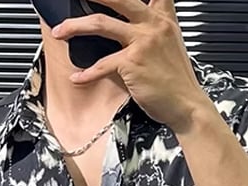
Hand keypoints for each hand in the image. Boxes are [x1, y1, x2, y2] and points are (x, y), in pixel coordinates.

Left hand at [50, 0, 210, 132]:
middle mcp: (152, 24)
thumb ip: (153, 28)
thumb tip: (131, 25)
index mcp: (162, 17)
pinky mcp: (132, 63)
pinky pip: (102, 65)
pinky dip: (86, 73)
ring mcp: (142, 42)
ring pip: (101, 23)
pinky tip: (77, 78)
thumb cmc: (176, 81)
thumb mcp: (170, 44)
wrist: (186, 105)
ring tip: (60, 31)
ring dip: (75, 26)